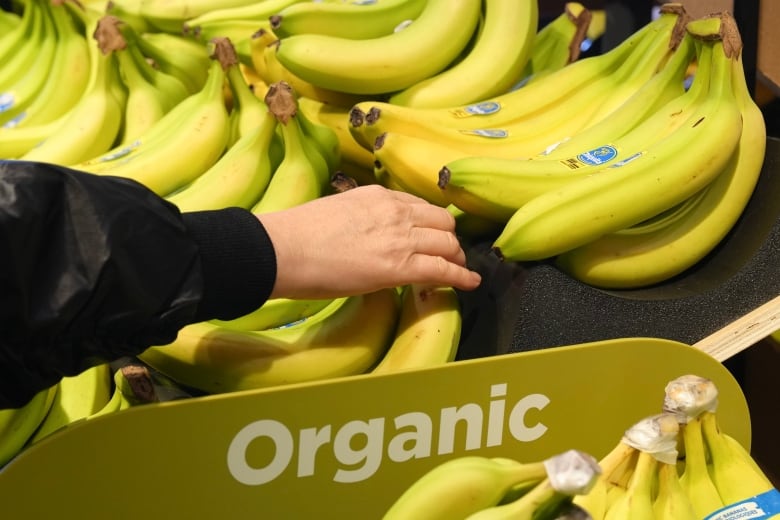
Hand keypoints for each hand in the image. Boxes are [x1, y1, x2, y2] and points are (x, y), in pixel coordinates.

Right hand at [258, 185, 481, 298]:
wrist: (284, 249)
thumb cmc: (296, 235)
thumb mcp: (336, 211)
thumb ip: (359, 217)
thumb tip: (364, 233)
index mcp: (377, 196)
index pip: (418, 206)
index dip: (430, 223)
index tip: (431, 235)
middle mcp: (395, 211)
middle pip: (442, 222)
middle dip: (449, 240)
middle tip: (449, 255)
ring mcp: (399, 238)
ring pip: (447, 244)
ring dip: (456, 258)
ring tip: (458, 270)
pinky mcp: (399, 267)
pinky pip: (442, 270)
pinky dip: (461, 277)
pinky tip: (470, 283)